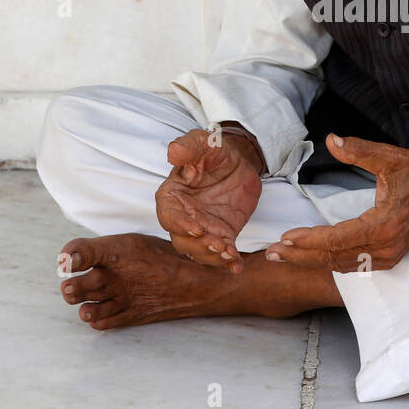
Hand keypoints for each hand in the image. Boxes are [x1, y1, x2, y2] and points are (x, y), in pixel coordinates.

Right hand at [155, 125, 262, 273]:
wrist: (239, 161)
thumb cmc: (214, 151)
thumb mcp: (204, 143)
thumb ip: (188, 146)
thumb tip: (173, 151)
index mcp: (172, 197)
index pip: (168, 216)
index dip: (180, 225)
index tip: (197, 227)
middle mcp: (183, 217)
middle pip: (182, 240)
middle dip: (199, 246)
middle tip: (218, 244)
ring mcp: (202, 229)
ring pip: (200, 251)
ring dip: (213, 256)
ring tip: (229, 253)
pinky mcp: (222, 235)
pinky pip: (222, 253)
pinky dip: (229, 262)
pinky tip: (237, 266)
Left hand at [264, 134, 408, 271]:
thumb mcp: (391, 158)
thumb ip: (359, 151)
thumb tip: (331, 139)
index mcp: (385, 225)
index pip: (337, 239)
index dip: (308, 241)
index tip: (284, 239)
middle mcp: (387, 247)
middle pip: (335, 257)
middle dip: (301, 256)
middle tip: (271, 253)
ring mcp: (390, 256)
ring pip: (342, 265)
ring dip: (312, 261)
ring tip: (283, 256)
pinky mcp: (391, 257)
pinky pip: (355, 265)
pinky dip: (331, 261)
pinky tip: (312, 256)